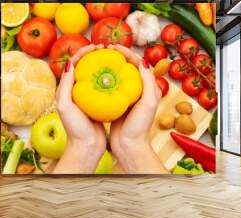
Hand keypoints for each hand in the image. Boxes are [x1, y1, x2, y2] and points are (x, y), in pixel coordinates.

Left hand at [53, 44, 106, 173]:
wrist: (87, 146)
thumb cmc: (75, 128)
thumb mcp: (66, 106)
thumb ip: (65, 85)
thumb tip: (69, 64)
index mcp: (67, 89)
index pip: (74, 63)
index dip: (83, 52)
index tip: (95, 46)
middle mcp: (78, 91)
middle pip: (86, 65)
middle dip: (95, 54)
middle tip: (106, 48)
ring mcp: (90, 97)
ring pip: (96, 74)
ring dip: (103, 63)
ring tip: (114, 56)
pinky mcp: (100, 103)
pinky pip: (105, 85)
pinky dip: (110, 76)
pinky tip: (119, 73)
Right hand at [108, 44, 167, 173]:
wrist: (129, 146)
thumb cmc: (139, 127)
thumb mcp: (148, 103)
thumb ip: (147, 82)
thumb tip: (142, 60)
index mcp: (147, 88)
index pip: (137, 63)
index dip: (126, 52)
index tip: (113, 47)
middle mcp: (137, 90)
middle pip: (126, 66)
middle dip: (115, 55)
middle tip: (103, 49)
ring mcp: (125, 97)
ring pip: (116, 75)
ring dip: (108, 65)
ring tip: (96, 58)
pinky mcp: (115, 104)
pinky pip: (108, 86)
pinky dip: (102, 78)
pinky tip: (92, 76)